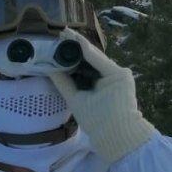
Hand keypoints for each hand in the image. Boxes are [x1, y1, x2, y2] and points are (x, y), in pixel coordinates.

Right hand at [49, 30, 153, 164]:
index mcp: (114, 73)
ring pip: (96, 64)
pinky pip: (99, 73)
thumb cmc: (101, 123)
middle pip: (93, 57)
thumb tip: (49, 68)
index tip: (63, 31)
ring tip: (62, 48)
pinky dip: (86, 69)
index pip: (91, 53)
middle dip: (76, 49)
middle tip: (59, 38)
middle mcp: (119, 71)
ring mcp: (120, 77)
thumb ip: (64, 83)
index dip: (76, 42)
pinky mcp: (118, 84)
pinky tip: (72, 63)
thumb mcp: (78, 102)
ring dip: (80, 58)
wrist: (121, 140)